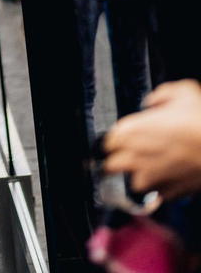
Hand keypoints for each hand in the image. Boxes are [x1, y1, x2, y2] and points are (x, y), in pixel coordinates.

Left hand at [104, 80, 200, 199]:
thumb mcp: (183, 92)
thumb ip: (161, 96)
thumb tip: (153, 102)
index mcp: (131, 130)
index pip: (106, 141)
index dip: (113, 140)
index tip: (119, 138)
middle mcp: (136, 156)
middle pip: (111, 165)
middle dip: (116, 161)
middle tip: (126, 155)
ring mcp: (151, 179)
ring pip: (133, 182)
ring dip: (138, 176)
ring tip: (151, 167)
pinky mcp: (168, 194)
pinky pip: (156, 195)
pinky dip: (160, 189)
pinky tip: (170, 177)